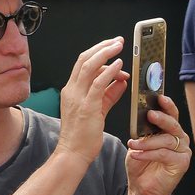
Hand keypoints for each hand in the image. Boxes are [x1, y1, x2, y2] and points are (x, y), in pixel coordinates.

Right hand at [55, 38, 129, 163]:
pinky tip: (119, 66)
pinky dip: (109, 71)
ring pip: (90, 66)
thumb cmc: (83, 136)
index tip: (112, 46)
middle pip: (84, 59)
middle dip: (102, 47)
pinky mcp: (87, 106)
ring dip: (106, 53)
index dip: (98, 52)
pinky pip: (99, 83)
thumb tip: (122, 81)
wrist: (73, 153)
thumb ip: (110, 94)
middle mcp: (72, 90)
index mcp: (72, 90)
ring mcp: (78, 98)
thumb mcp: (98, 110)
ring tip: (119, 47)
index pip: (83, 64)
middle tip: (118, 41)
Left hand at [125, 95, 191, 194]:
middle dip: (161, 118)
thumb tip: (142, 117)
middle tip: (150, 114)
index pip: (171, 113)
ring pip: (167, 140)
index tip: (159, 97)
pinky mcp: (182, 163)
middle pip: (173, 124)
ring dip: (148, 142)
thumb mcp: (137, 143)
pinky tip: (136, 154)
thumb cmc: (140, 165)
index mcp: (170, 130)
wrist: (142, 189)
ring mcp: (183, 151)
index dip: (167, 104)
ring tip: (133, 144)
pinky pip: (165, 154)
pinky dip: (149, 153)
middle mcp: (179, 138)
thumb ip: (142, 131)